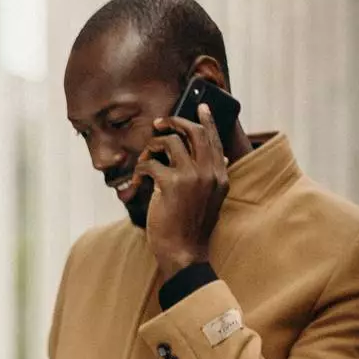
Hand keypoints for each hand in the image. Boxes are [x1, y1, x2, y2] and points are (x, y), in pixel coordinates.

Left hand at [135, 103, 229, 279]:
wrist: (185, 252)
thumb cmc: (192, 227)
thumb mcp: (211, 199)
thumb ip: (212, 177)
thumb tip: (220, 157)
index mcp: (220, 175)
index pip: (214, 139)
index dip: (206, 120)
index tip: (200, 106)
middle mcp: (209, 172)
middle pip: (193, 132)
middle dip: (174, 122)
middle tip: (159, 124)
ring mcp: (191, 177)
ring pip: (168, 142)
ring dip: (152, 147)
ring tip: (145, 159)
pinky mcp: (171, 184)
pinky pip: (150, 162)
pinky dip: (139, 168)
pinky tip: (137, 180)